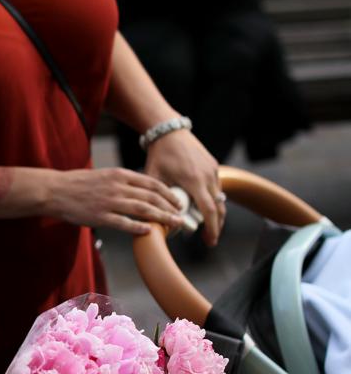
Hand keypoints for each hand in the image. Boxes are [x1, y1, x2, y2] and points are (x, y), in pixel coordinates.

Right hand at [47, 168, 184, 234]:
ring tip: (173, 224)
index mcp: (119, 175)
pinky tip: (149, 231)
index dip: (168, 193)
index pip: (151, 183)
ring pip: (142, 210)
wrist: (54, 190)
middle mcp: (117, 187)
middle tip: (181, 216)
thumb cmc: (76, 184)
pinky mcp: (100, 217)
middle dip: (170, 207)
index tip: (177, 201)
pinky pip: (124, 223)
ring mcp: (109, 202)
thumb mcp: (103, 175)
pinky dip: (138, 227)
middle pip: (151, 197)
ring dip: (161, 218)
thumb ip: (122, 182)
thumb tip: (140, 191)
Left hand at [143, 129, 223, 245]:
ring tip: (207, 226)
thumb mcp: (154, 179)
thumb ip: (157, 200)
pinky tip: (203, 207)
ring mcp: (213, 170)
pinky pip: (216, 186)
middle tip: (210, 239)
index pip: (209, 211)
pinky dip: (212, 199)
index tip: (210, 242)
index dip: (212, 229)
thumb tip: (157, 221)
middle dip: (216, 225)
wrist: (169, 131)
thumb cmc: (159, 155)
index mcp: (194, 181)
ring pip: (219, 197)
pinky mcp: (213, 165)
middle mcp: (208, 176)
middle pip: (219, 207)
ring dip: (215, 213)